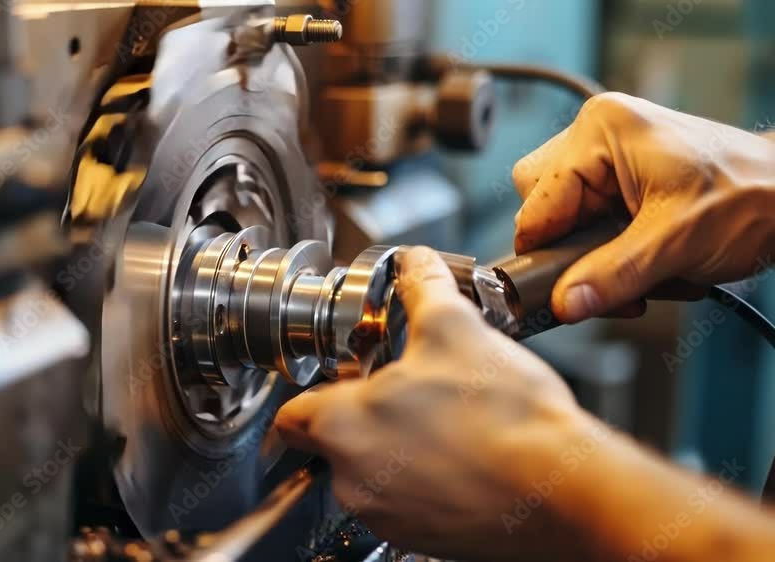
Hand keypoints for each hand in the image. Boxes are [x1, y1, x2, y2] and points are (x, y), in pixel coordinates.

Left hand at [274, 247, 593, 560]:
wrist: (564, 492)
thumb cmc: (507, 421)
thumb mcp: (456, 328)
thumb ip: (422, 288)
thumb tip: (416, 264)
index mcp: (343, 428)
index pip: (291, 414)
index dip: (315, 389)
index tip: (340, 379)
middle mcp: (351, 481)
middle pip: (332, 442)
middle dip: (363, 415)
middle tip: (407, 391)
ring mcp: (385, 517)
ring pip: (368, 474)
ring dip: (394, 448)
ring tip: (443, 422)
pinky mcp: (420, 539)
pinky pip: (403, 503)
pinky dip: (422, 481)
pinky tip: (462, 456)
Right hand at [512, 92, 774, 322]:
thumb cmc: (753, 197)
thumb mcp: (677, 243)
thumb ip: (615, 275)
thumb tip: (563, 303)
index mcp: (601, 131)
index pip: (536, 203)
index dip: (546, 253)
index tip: (555, 292)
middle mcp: (597, 137)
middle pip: (542, 211)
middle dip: (576, 255)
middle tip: (611, 281)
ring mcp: (608, 158)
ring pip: (564, 224)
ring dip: (597, 260)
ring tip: (643, 271)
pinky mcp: (620, 181)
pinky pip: (590, 226)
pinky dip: (613, 255)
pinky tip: (647, 262)